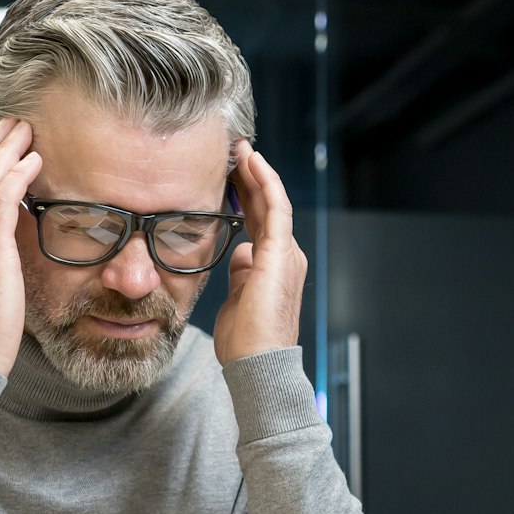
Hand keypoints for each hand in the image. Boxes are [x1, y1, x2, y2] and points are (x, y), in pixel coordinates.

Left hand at [213, 146, 306, 363]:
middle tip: (233, 151)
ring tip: (241, 149)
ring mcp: (286, 254)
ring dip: (257, 173)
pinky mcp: (281, 253)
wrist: (257, 364)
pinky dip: (266, 182)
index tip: (227, 176)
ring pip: (273, 201)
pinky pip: (276, 208)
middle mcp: (285, 256)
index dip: (244, 196)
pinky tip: (253, 162)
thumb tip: (238, 255)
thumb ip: (240, 275)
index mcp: (272, 267)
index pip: (258, 221)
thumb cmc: (245, 342)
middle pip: (266, 206)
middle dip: (250, 178)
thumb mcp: (236, 299)